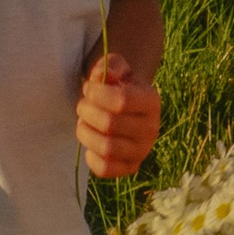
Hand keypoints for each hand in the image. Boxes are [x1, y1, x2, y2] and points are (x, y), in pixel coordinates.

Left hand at [77, 51, 160, 177]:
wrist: (126, 109)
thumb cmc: (117, 85)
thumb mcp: (116, 68)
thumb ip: (110, 65)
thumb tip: (105, 76)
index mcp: (151, 101)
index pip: (122, 101)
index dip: (97, 94)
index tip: (88, 89)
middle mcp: (151, 128)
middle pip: (110, 124)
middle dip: (87, 112)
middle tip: (82, 106)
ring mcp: (142, 151)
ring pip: (107, 148)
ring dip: (86, 133)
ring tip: (83, 123)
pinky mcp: (130, 167)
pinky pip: (105, 169)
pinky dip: (91, 156)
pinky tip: (91, 142)